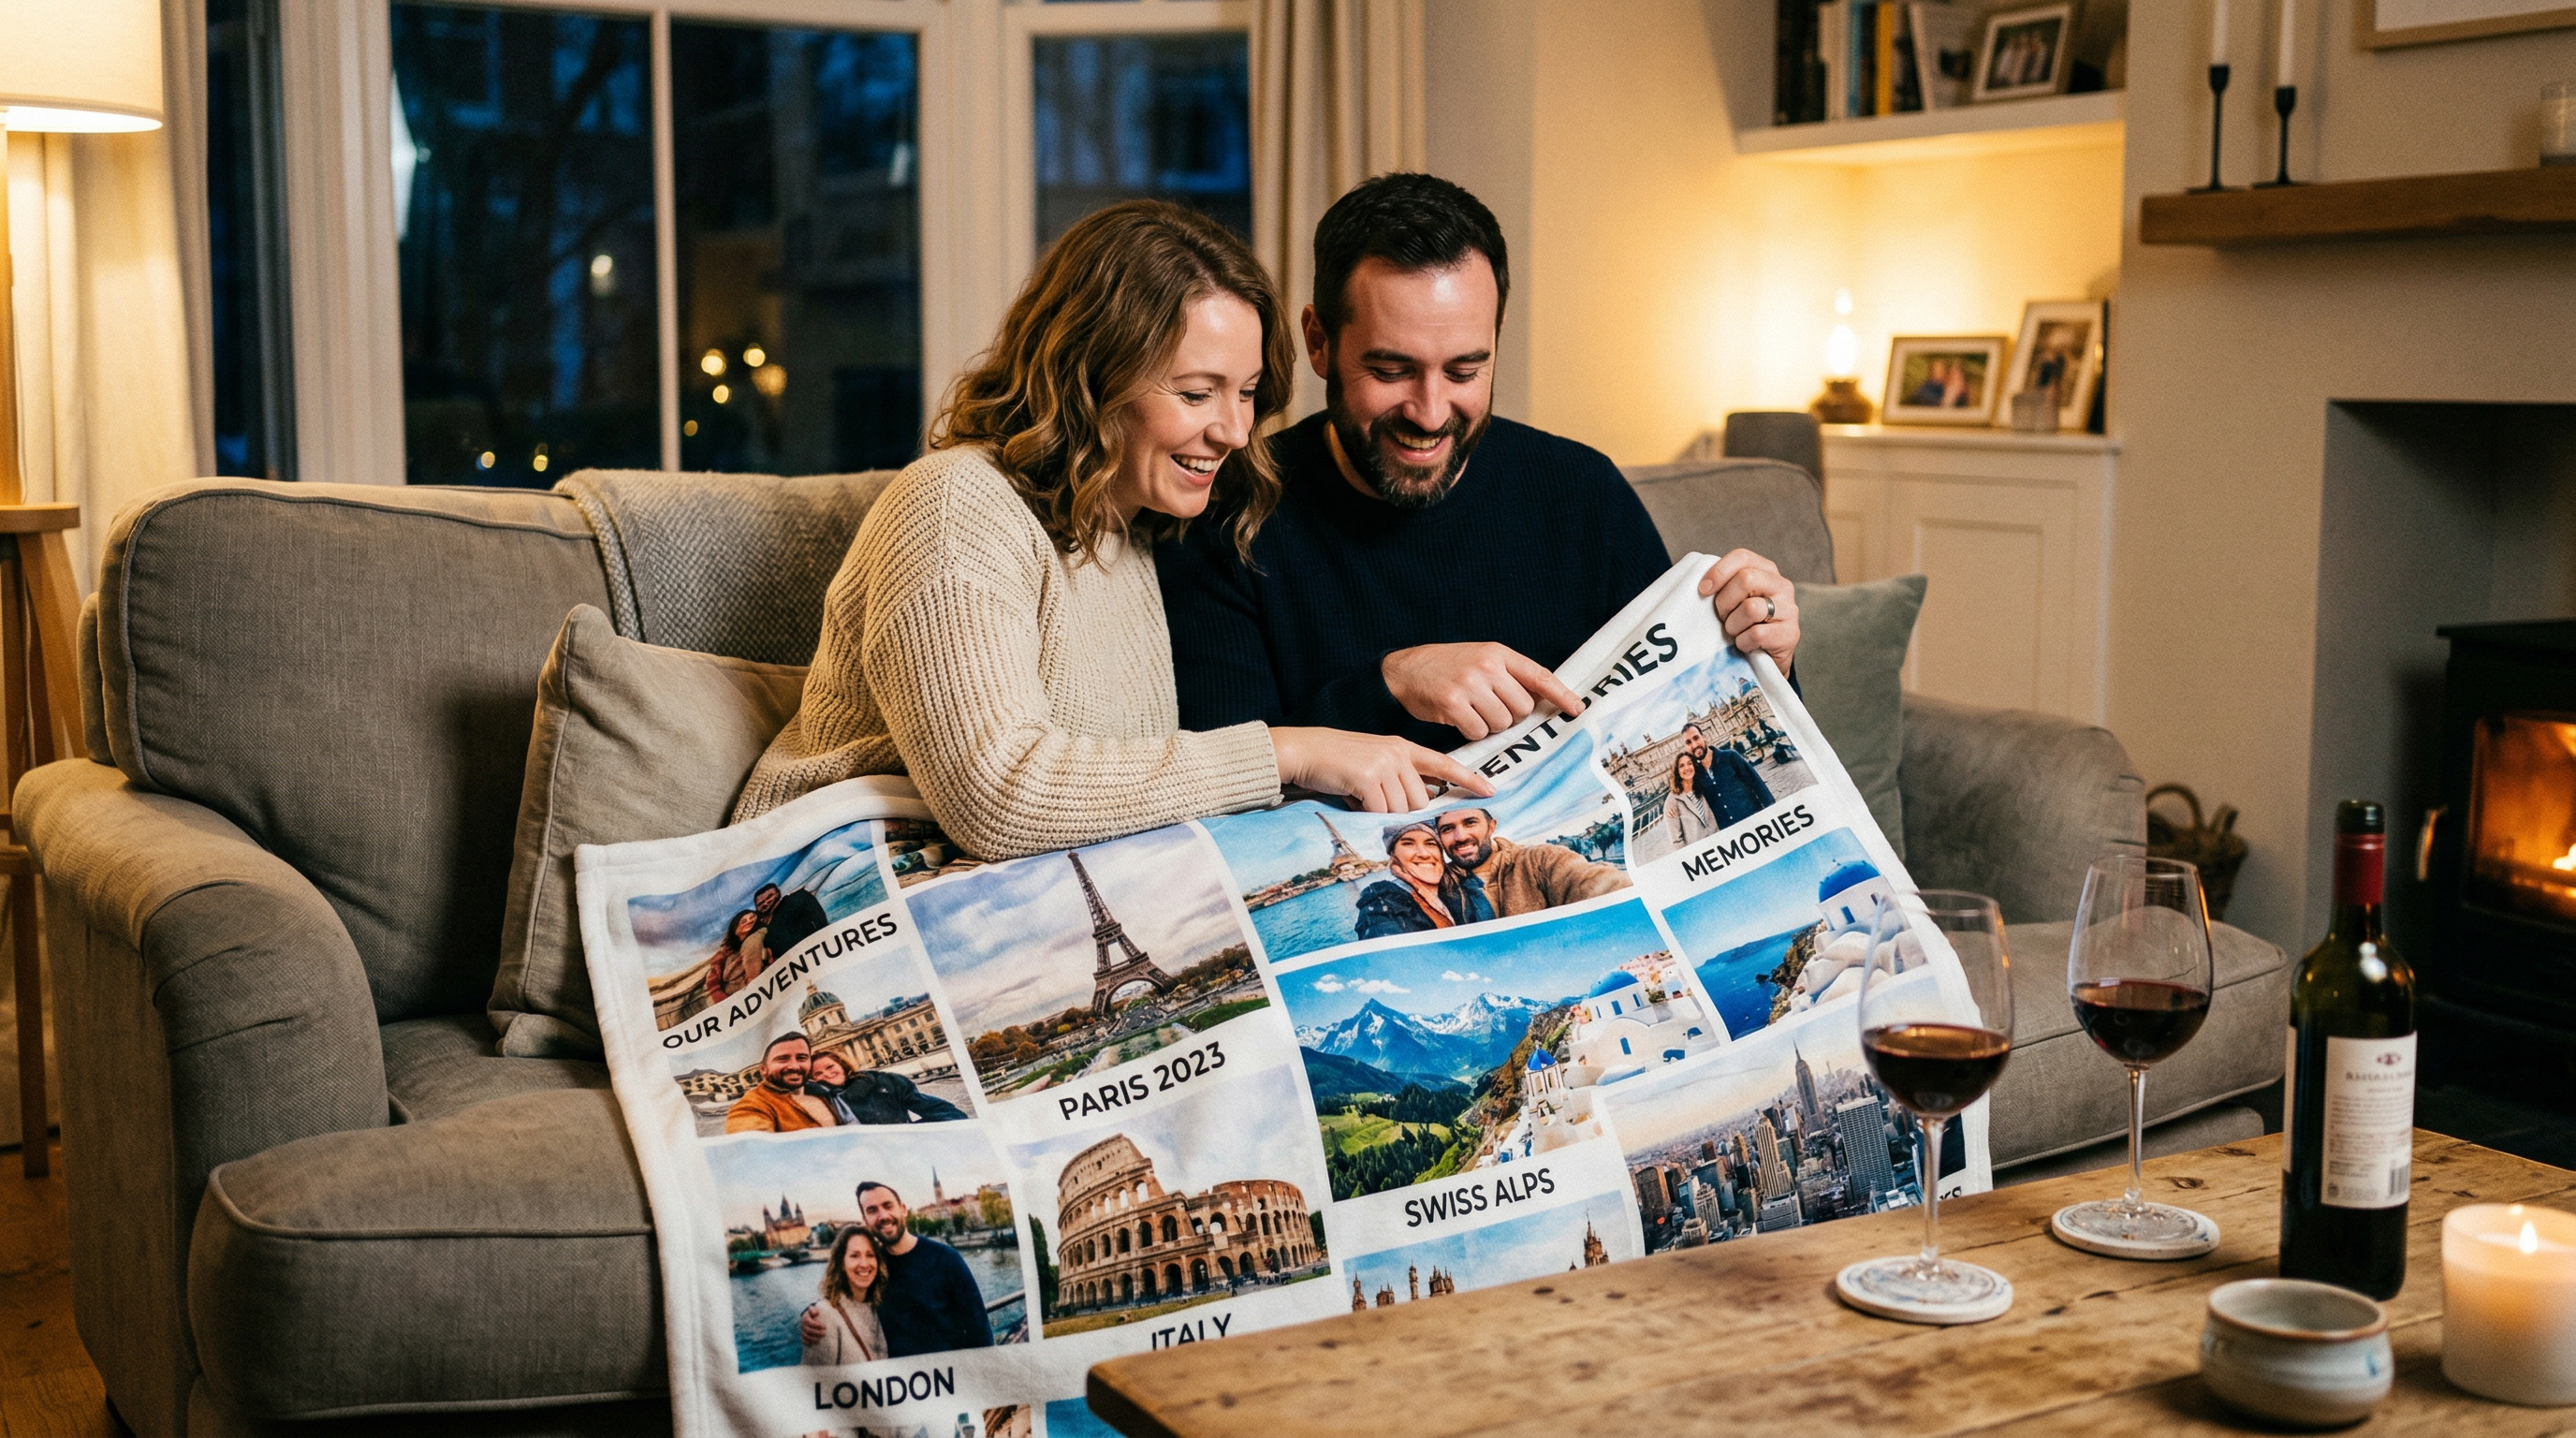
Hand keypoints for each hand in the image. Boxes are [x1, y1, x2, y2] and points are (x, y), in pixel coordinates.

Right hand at [799, 1304, 825, 1345]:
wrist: (807, 1314)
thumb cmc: (813, 1311)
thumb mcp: (813, 1308)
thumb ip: (814, 1309)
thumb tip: (816, 1313)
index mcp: (805, 1318)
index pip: (810, 1322)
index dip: (817, 1325)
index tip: (825, 1327)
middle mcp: (803, 1324)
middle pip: (808, 1330)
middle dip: (816, 1333)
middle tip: (824, 1334)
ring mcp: (802, 1329)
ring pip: (805, 1335)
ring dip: (812, 1338)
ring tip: (819, 1340)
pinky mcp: (802, 1333)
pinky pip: (802, 1339)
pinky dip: (806, 1342)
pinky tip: (811, 1344)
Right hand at [1270, 728, 1496, 813]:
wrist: (1304, 750)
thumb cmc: (1337, 761)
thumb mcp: (1375, 761)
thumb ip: (1400, 776)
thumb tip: (1422, 802)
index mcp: (1403, 747)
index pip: (1443, 764)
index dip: (1467, 779)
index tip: (1490, 791)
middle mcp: (1398, 752)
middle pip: (1419, 800)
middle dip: (1399, 809)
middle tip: (1373, 800)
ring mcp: (1383, 763)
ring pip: (1401, 808)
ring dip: (1380, 812)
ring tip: (1360, 796)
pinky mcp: (1367, 776)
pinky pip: (1380, 810)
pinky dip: (1366, 812)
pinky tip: (1352, 798)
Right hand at [1380, 643, 1586, 740]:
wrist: (1403, 669)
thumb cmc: (1447, 667)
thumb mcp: (1480, 658)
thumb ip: (1509, 675)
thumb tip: (1544, 702)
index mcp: (1498, 653)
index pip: (1539, 675)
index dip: (1561, 694)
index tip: (1577, 709)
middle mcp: (1486, 666)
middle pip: (1523, 708)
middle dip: (1511, 716)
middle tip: (1490, 708)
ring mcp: (1469, 684)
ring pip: (1502, 724)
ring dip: (1490, 726)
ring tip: (1472, 711)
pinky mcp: (1452, 703)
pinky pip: (1479, 732)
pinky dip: (1472, 732)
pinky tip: (1459, 719)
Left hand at [1699, 550, 1798, 673]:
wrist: (1766, 658)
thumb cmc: (1743, 624)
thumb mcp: (1734, 599)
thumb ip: (1724, 585)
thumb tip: (1701, 585)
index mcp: (1766, 570)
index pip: (1742, 557)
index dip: (1719, 572)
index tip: (1703, 590)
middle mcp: (1781, 585)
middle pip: (1746, 579)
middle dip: (1725, 602)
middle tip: (1722, 616)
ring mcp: (1789, 609)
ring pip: (1750, 608)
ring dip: (1733, 625)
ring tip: (1735, 632)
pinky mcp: (1790, 633)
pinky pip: (1756, 634)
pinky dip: (1743, 642)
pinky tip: (1746, 645)